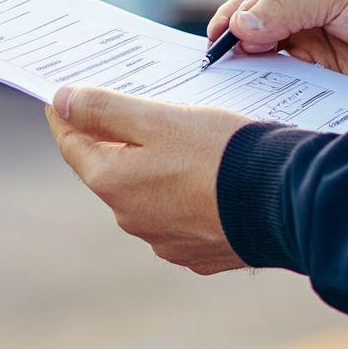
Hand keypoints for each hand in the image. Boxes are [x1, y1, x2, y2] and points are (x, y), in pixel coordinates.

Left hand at [45, 86, 249, 273]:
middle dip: (113, 137)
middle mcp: (131, 219)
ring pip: (146, 192)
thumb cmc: (222, 153)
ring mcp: (165, 240)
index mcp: (113, 183)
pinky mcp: (199, 251)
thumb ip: (104, 109)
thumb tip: (60, 101)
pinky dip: (183, 192)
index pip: (71, 144)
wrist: (287, 203)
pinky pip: (179, 214)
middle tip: (125, 106)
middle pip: (109, 168)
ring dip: (152, 166)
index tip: (63, 97)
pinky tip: (205, 173)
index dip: (66, 115)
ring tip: (176, 137)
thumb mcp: (158, 118)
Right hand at [207, 0, 347, 113]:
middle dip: (232, 42)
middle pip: (248, 31)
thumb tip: (240, 25)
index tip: (222, 35)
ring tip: (234, 76)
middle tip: (224, 58)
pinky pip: (278, 87)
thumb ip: (287, 7)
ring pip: (258, 61)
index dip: (233, 16)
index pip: (253, 0)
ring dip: (244, 69)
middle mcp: (296, 20)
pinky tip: (255, 95)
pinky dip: (264, 91)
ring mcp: (302, 54)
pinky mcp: (310, 85)